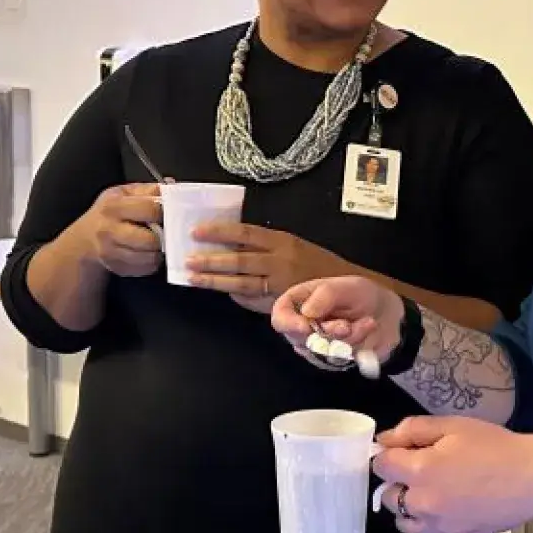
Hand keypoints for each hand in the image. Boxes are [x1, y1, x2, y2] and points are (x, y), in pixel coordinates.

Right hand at [70, 182, 165, 277]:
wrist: (85, 238)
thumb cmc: (110, 212)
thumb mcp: (125, 193)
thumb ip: (149, 190)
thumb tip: (172, 187)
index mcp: (114, 205)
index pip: (150, 209)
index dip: (164, 212)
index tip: (169, 213)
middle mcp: (109, 230)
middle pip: (150, 239)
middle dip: (163, 236)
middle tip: (166, 232)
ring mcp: (110, 252)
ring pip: (149, 257)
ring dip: (159, 252)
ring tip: (158, 243)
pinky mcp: (116, 267)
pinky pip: (145, 269)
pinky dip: (151, 263)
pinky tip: (148, 253)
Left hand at [186, 223, 354, 312]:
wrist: (345, 288)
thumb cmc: (317, 264)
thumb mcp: (294, 245)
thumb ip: (266, 245)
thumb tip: (232, 243)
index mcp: (282, 240)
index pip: (245, 232)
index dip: (219, 231)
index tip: (197, 231)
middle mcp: (279, 260)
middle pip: (239, 259)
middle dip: (210, 259)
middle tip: (187, 259)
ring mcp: (279, 284)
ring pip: (240, 282)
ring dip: (214, 280)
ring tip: (193, 277)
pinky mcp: (279, 302)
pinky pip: (251, 299)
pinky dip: (235, 296)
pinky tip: (220, 292)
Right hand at [270, 276, 403, 364]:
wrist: (387, 314)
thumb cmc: (362, 295)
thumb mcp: (347, 287)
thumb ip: (326, 295)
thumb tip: (306, 313)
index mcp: (300, 303)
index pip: (280, 317)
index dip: (288, 324)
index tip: (306, 327)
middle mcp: (304, 327)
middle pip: (300, 340)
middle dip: (327, 333)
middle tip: (347, 325)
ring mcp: (317, 346)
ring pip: (323, 352)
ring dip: (348, 338)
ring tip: (367, 322)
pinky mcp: (333, 360)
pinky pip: (339, 360)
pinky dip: (357, 346)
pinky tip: (368, 330)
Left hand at [373, 417, 532, 532]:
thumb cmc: (495, 446)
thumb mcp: (454, 426)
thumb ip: (413, 429)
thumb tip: (384, 440)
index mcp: (420, 470)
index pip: (381, 465)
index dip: (390, 454)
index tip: (405, 449)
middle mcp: (421, 503)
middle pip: (388, 495)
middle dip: (399, 480)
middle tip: (425, 467)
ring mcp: (436, 526)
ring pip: (402, 520)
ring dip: (409, 505)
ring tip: (433, 490)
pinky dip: (425, 522)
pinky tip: (444, 507)